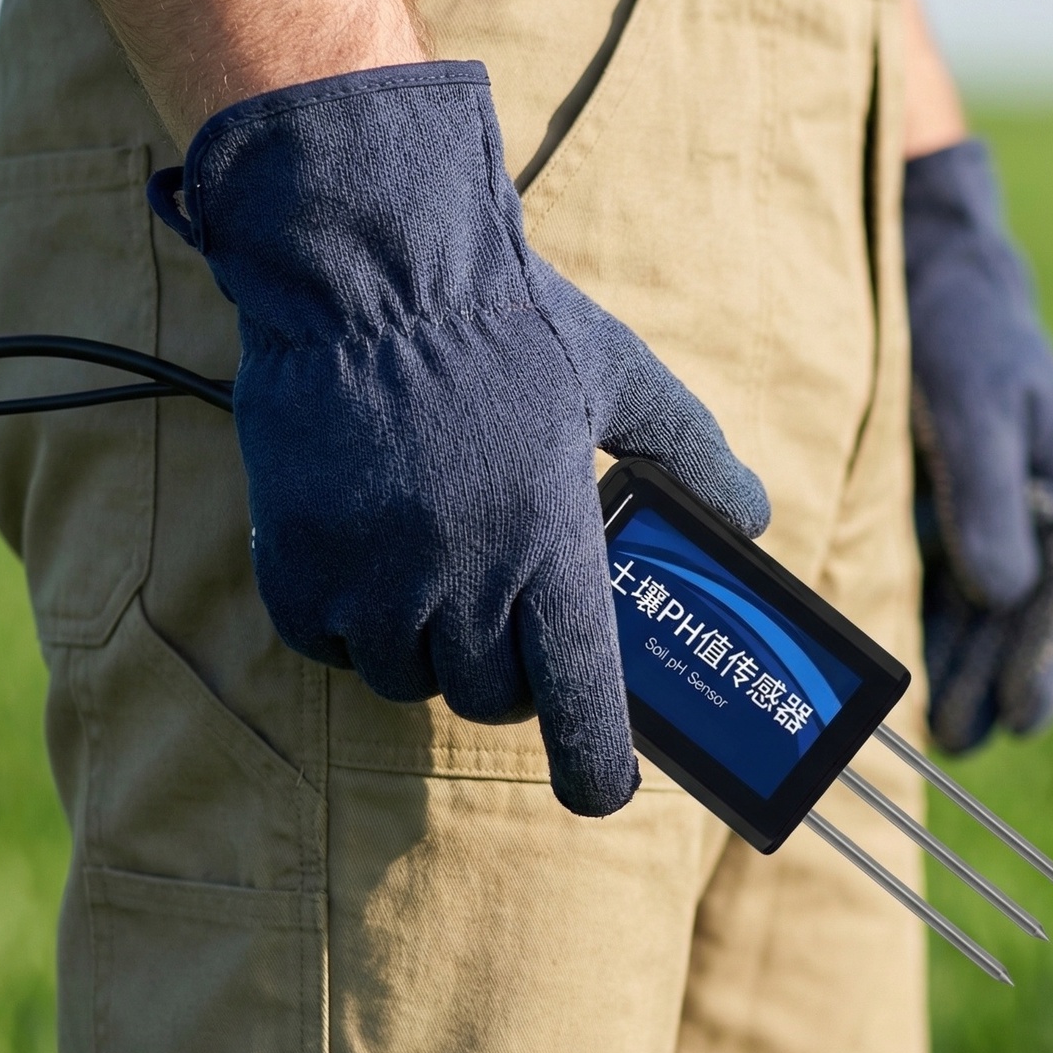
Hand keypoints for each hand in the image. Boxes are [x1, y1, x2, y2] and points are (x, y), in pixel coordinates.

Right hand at [150, 61, 768, 813]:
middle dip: (508, 677)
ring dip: (428, 651)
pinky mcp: (296, 562)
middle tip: (511, 621)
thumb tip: (755, 518)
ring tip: (437, 579)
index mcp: (553, 544)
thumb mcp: (622, 379)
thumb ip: (695, 456)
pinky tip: (368, 563)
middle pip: (491, 699)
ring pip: (408, 680)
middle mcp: (464, 577)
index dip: (594, 765)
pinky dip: (352, 627)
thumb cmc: (507, 323)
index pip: (579, 702)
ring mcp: (373, 577)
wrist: (369, 265)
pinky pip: (330, 646)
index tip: (598, 787)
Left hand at [902, 139, 1052, 753]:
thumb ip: (987, 496)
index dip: (1051, 657)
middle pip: (1027, 610)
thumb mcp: (972, 402)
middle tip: (961, 744)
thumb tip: (1000, 595)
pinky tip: (910, 663)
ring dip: (967, 666)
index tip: (1024, 721)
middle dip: (998, 680)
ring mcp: (1000, 504)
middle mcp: (1042, 503)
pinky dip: (936, 624)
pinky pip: (952, 577)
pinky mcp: (953, 501)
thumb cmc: (960, 328)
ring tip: (939, 729)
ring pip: (989, 604)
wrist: (931, 269)